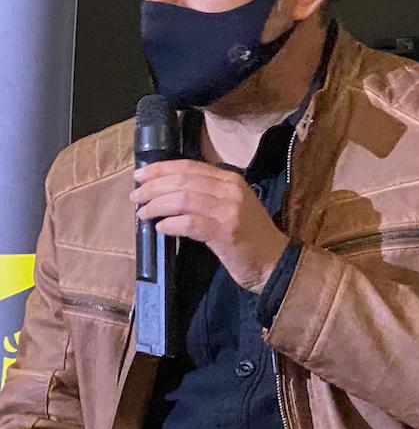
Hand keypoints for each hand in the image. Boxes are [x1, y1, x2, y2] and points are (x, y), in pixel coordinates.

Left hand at [131, 160, 288, 293]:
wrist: (273, 262)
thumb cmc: (248, 235)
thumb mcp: (230, 205)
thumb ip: (206, 194)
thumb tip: (166, 190)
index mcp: (231, 179)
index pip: (190, 166)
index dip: (161, 169)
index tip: (140, 176)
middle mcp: (231, 190)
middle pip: (183, 180)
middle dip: (154, 187)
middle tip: (135, 197)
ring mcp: (229, 210)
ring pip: (184, 199)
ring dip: (157, 205)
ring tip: (143, 213)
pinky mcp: (226, 232)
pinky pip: (190, 223)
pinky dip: (171, 224)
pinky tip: (160, 228)